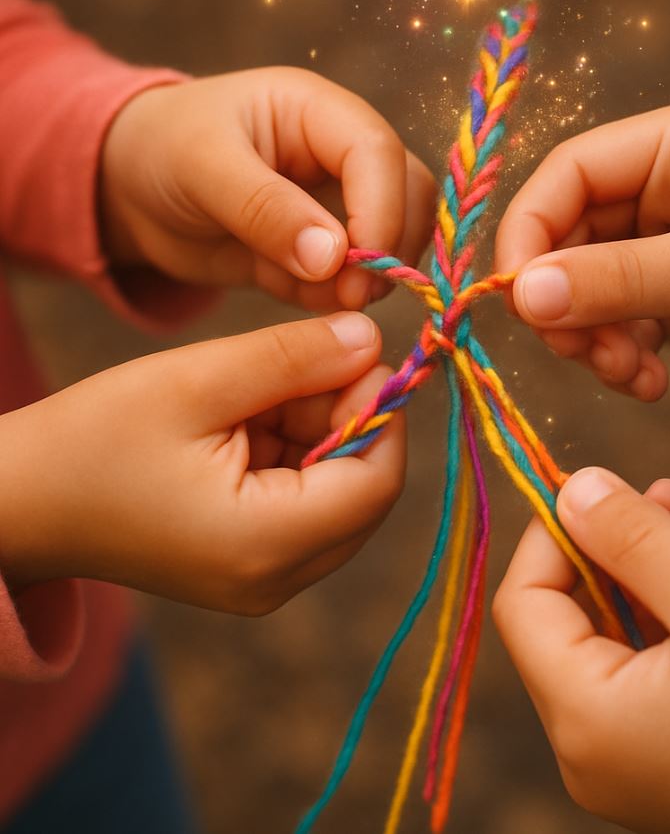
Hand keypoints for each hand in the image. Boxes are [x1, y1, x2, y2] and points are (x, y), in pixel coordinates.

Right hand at [0, 313, 403, 614]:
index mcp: (266, 545)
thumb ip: (294, 357)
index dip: (383, 413)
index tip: (354, 355)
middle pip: (365, 491)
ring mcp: (265, 580)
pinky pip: (306, 505)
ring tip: (258, 391)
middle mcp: (278, 579)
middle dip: (348, 418)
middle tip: (304, 362)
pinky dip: (294, 452)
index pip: (380, 483)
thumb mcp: (198, 381)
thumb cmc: (94, 440)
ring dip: (319, 431)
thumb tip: (373, 339)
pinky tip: (249, 419)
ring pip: (339, 493)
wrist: (19, 504)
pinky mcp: (251, 566)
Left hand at [101, 69, 437, 310]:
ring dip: (375, 277)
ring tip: (335, 300)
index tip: (364, 264)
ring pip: (396, 239)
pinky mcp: (323, 253)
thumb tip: (335, 258)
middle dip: (392, 246)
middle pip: (409, 194)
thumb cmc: (160, 150)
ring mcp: (337, 206)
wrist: (130, 191)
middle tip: (356, 293)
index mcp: (318, 112)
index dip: (384, 209)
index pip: (378, 153)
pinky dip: (341, 298)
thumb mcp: (201, 167)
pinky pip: (354, 280)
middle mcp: (341, 156)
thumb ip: (266, 209)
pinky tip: (309, 300)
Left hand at [494, 467, 669, 833]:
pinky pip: (646, 671)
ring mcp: (622, 759)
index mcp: (582, 715)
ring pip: (616, 637)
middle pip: (571, 617)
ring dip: (658, 575)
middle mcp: (585, 747)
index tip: (600, 491)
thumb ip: (634, 535)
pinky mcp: (660, 758)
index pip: (524, 602)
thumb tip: (573, 487)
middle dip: (619, 547)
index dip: (553, 536)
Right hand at [495, 98, 669, 401]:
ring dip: (592, 339)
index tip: (514, 299)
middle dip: (566, 301)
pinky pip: (617, 325)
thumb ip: (618, 279)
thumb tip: (520, 295)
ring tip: (628, 372)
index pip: (567, 175)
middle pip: (567, 239)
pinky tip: (651, 384)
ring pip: (586, 289)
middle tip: (582, 353)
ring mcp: (667, 248)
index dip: (528, 232)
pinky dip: (620, 359)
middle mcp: (663, 190)